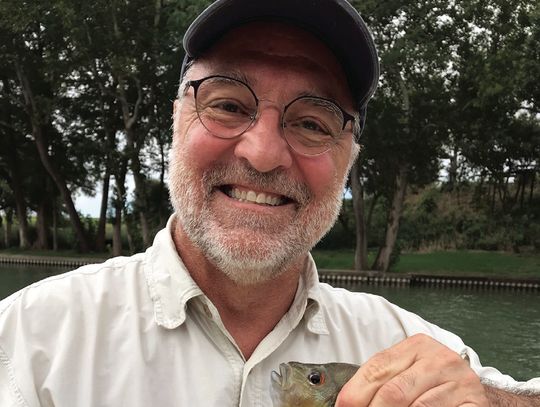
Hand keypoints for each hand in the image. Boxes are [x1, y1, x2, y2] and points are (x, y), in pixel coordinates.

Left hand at [336, 333, 488, 406]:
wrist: (470, 392)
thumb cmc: (430, 383)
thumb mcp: (405, 371)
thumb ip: (379, 380)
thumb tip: (346, 402)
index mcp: (416, 346)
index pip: (377, 368)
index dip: (356, 392)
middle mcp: (439, 359)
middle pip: (394, 391)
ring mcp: (459, 382)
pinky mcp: (474, 403)